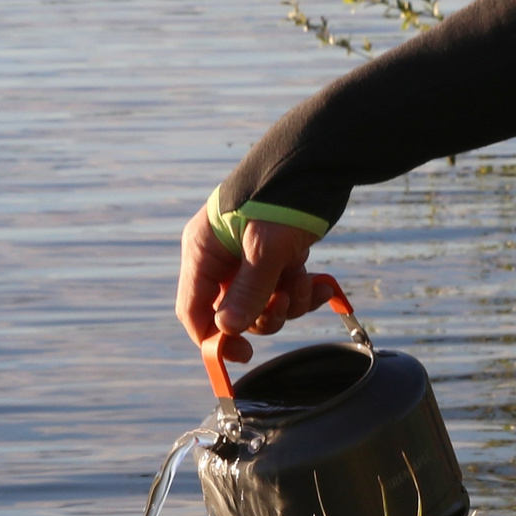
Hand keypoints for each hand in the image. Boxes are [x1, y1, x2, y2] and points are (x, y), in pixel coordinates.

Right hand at [175, 208, 332, 364]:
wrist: (317, 162)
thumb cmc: (283, 198)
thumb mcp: (266, 248)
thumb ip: (248, 292)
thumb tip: (228, 329)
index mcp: (203, 250)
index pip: (194, 310)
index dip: (214, 338)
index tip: (242, 354)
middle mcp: (221, 256)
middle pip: (233, 312)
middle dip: (264, 315)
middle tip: (285, 302)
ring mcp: (249, 257)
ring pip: (263, 304)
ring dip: (288, 303)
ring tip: (306, 282)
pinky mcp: (276, 255)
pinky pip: (283, 289)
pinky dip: (302, 292)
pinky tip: (322, 285)